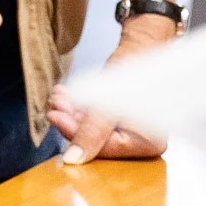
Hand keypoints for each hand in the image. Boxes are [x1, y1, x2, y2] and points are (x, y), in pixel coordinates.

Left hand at [45, 25, 171, 163]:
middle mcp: (142, 142)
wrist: (142, 45)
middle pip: (97, 141)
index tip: (55, 116)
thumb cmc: (136, 67)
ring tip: (59, 97)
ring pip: (92, 131)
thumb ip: (92, 132)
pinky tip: (66, 96)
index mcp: (150, 143)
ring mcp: (131, 132)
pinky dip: (80, 109)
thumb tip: (72, 160)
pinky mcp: (119, 122)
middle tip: (55, 105)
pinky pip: (95, 121)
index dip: (77, 135)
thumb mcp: (111, 100)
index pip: (105, 149)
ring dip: (72, 113)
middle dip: (73, 121)